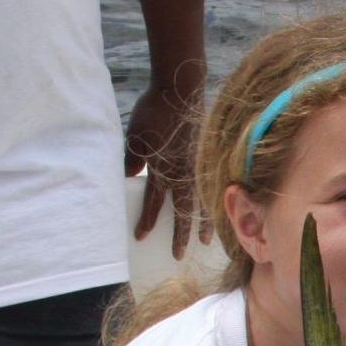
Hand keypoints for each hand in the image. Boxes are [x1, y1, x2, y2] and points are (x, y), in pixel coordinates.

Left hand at [124, 78, 199, 259]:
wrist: (180, 90)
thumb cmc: (153, 111)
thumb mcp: (134, 137)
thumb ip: (132, 160)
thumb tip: (129, 177)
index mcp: (161, 169)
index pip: (152, 202)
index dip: (147, 220)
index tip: (142, 236)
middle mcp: (181, 173)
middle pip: (180, 211)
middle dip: (179, 234)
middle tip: (179, 254)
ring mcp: (197, 166)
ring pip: (200, 201)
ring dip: (202, 223)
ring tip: (205, 241)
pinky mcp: (206, 157)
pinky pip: (209, 186)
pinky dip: (212, 201)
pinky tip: (216, 209)